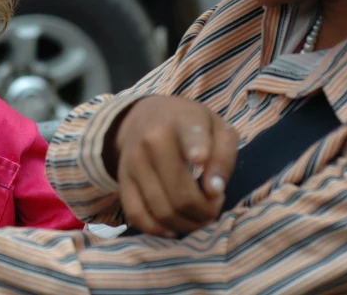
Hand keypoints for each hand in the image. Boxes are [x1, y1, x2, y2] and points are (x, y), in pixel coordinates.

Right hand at [105, 96, 237, 236]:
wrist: (145, 117)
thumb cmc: (189, 126)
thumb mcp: (217, 128)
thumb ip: (224, 156)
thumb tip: (214, 191)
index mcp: (182, 121)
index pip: (190, 135)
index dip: (197, 150)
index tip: (202, 163)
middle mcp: (152, 140)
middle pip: (181, 193)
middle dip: (206, 211)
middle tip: (214, 207)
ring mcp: (133, 162)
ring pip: (162, 210)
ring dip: (187, 224)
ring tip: (199, 216)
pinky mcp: (122, 180)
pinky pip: (137, 215)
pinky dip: (158, 229)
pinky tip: (174, 226)